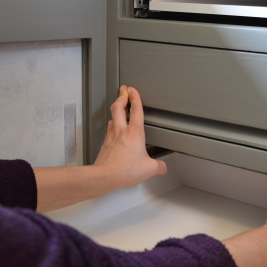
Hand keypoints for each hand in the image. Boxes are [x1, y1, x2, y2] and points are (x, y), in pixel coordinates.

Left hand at [34, 85, 165, 212]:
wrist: (104, 176)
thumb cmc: (124, 170)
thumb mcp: (149, 169)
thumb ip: (159, 167)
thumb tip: (162, 168)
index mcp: (135, 133)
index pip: (136, 110)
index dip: (135, 97)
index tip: (133, 89)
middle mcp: (122, 131)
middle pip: (118, 107)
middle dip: (121, 96)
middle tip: (123, 90)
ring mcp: (112, 136)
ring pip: (112, 116)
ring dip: (116, 108)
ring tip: (119, 106)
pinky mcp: (105, 143)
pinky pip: (108, 128)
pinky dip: (112, 123)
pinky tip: (113, 126)